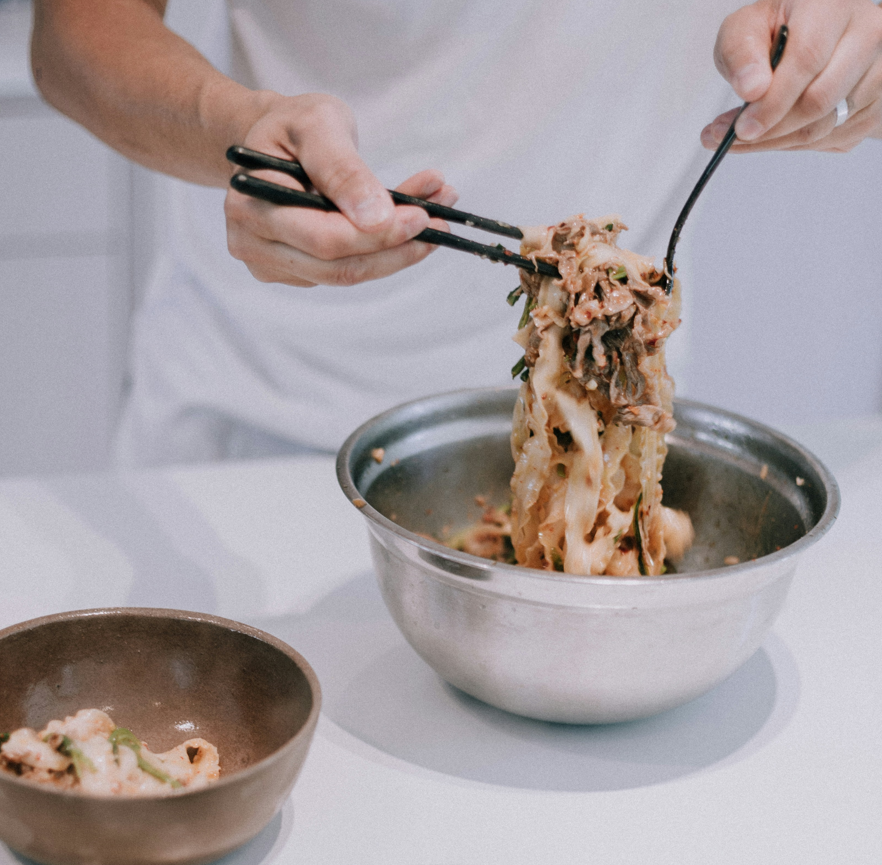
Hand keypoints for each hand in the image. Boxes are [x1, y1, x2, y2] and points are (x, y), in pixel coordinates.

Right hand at [224, 93, 456, 285]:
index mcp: (251, 203)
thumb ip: (344, 169)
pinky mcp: (295, 272)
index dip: (378, 235)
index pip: (324, 238)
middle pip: (339, 267)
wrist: (274, 139)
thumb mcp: (319, 126)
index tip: (423, 217)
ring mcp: (271, 263)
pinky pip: (347, 268)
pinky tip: (407, 220)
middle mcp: (253, 242)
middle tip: (441, 225)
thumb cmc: (294, 126)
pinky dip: (383, 249)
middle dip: (396, 248)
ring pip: (348, 273)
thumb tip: (376, 217)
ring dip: (398, 251)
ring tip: (436, 215)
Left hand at [702, 0, 881, 152]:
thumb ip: (741, 52)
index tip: (742, 127)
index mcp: (832, 7)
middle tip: (734, 137)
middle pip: (820, 100)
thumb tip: (752, 89)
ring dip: (779, 141)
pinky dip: (795, 144)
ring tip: (746, 137)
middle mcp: (867, 34)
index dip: (773, 101)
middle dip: (771, 129)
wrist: (816, 35)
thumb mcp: (747, 29)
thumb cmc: (779, 29)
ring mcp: (878, 70)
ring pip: (826, 126)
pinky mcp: (876, 102)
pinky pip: (833, 138)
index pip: (807, 60)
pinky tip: (773, 134)